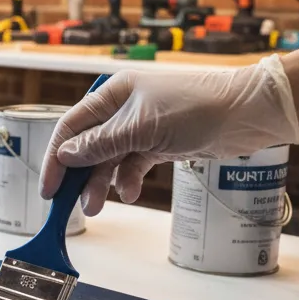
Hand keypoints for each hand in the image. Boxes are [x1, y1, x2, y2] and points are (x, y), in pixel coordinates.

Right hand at [40, 56, 298, 215]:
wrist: (248, 113)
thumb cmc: (196, 108)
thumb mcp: (141, 128)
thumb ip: (100, 143)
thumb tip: (65, 155)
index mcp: (113, 93)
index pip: (72, 127)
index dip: (56, 157)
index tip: (49, 187)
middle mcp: (123, 109)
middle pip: (88, 146)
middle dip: (80, 176)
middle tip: (72, 205)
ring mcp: (142, 127)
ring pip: (110, 159)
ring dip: (103, 183)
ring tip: (99, 206)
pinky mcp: (160, 143)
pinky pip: (133, 165)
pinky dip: (129, 179)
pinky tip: (132, 191)